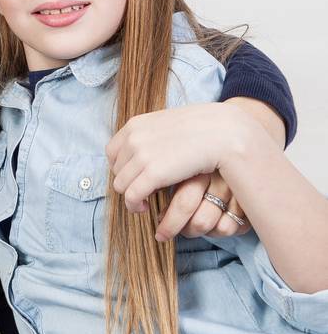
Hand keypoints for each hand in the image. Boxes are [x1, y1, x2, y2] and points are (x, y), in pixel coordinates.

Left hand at [106, 103, 255, 241]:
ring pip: (121, 185)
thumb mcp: (168, 126)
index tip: (134, 178)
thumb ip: (151, 135)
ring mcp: (142, 155)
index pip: (112, 152)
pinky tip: (146, 208)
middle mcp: (134, 138)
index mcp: (135, 125)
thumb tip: (141, 149)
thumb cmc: (199, 131)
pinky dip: (134, 205)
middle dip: (128, 183)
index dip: (121, 168)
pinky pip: (131, 196)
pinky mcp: (153, 173)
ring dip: (131, 197)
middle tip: (143, 192)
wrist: (221, 132)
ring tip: (145, 202)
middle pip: (116, 170)